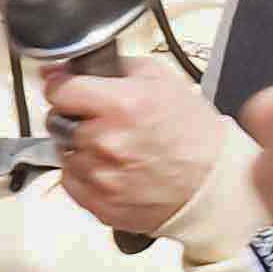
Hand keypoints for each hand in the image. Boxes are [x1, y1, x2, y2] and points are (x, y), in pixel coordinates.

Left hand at [43, 48, 235, 236]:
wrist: (215, 183)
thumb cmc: (194, 134)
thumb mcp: (161, 81)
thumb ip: (111, 68)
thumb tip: (64, 69)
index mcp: (122, 106)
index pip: (58, 90)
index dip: (64, 87)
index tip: (71, 91)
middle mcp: (107, 142)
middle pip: (57, 122)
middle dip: (75, 118)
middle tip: (104, 122)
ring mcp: (101, 176)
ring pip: (65, 153)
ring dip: (82, 148)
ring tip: (117, 149)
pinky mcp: (99, 203)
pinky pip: (72, 182)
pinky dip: (87, 174)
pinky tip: (115, 169)